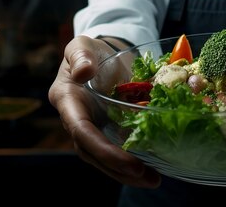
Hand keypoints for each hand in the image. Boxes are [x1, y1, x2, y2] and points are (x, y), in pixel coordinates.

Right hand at [48, 35, 160, 187]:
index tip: (129, 162)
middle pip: (94, 153)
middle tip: (149, 178)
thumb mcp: (82, 45)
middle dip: (119, 169)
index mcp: (67, 101)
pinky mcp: (109, 128)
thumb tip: (84, 72)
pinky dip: (135, 159)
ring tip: (154, 180)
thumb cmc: (89, 50)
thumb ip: (81, 55)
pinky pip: (119, 147)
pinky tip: (157, 165)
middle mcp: (77, 119)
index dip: (104, 150)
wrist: (102, 54)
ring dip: (128, 172)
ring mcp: (94, 126)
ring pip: (106, 156)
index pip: (82, 131)